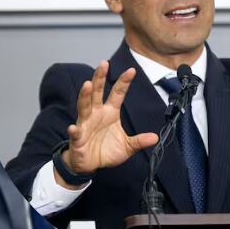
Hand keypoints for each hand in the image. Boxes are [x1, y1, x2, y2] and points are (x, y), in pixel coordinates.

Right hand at [63, 60, 158, 177]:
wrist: (89, 164)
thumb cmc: (106, 151)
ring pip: (84, 107)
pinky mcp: (77, 138)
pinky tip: (73, 127)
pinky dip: (74, 130)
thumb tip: (155, 138)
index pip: (118, 94)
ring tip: (87, 85)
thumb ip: (139, 141)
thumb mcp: (127, 147)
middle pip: (98, 93)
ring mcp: (85, 124)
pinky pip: (75, 133)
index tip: (131, 70)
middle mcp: (96, 114)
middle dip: (100, 78)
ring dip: (85, 96)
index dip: (123, 82)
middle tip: (103, 64)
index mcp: (110, 113)